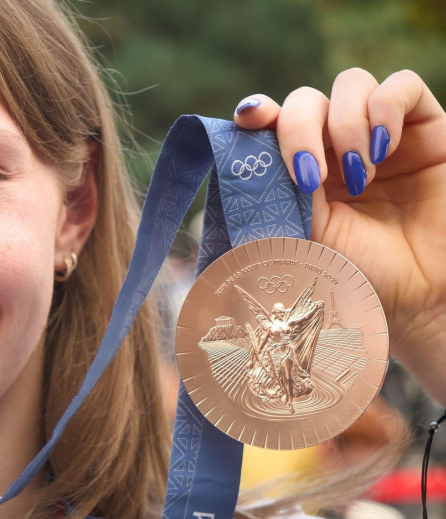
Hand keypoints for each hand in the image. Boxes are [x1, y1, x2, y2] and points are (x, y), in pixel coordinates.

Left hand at [235, 69, 445, 404]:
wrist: (419, 299)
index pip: (272, 122)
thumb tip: (236, 157)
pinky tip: (384, 149)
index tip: (249, 119)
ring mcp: (377, 134)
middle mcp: (335, 147)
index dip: (258, 112)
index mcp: (297, 170)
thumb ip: (272, 194)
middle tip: (308, 178)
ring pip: (350, 84)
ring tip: (360, 176)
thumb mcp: (299, 236)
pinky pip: (402, 85)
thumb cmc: (355, 275)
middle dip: (299, 130)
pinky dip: (386, 108)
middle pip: (305, 101)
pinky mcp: (424, 127)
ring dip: (345, 124)